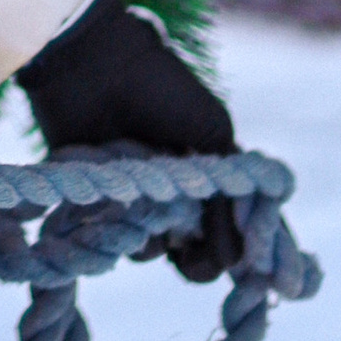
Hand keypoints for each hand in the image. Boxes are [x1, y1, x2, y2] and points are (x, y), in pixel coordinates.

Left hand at [17, 0, 242, 283]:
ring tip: (144, 188)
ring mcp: (130, 201)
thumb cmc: (162, 89)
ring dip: (150, 229)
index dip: (238, 255)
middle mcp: (169, 197)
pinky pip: (108, 237)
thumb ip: (227, 197)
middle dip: (196, 257)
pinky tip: (114, 188)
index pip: (229, 233)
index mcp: (205, 180)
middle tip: (188, 243)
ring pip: (149, 250)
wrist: (98, 65)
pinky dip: (115, 221)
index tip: (250, 276)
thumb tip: (237, 262)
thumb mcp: (212, 136)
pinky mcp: (90, 201)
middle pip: (191, 254)